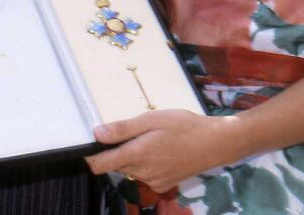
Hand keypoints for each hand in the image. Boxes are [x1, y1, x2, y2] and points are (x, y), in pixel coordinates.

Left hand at [87, 110, 233, 192]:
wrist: (214, 144)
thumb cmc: (183, 126)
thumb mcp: (151, 119)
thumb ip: (123, 129)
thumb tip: (97, 133)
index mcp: (137, 155)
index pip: (100, 164)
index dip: (91, 156)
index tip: (89, 145)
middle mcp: (142, 173)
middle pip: (116, 164)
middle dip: (118, 150)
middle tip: (136, 131)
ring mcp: (153, 182)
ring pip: (131, 169)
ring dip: (133, 156)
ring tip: (153, 138)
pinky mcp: (163, 185)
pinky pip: (145, 175)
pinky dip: (147, 163)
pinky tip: (162, 150)